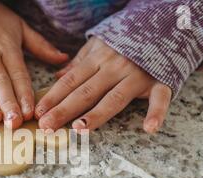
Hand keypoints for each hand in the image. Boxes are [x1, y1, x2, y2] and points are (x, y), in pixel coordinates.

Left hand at [35, 37, 171, 133]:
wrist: (164, 23)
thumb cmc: (127, 39)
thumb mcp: (99, 44)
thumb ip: (80, 62)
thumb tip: (58, 76)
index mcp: (98, 59)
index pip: (71, 81)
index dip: (53, 97)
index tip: (38, 112)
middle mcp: (115, 67)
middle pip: (86, 92)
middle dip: (64, 110)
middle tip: (46, 126)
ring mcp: (137, 75)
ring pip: (114, 98)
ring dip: (96, 114)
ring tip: (79, 128)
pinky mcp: (160, 81)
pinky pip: (159, 98)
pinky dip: (157, 112)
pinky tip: (149, 128)